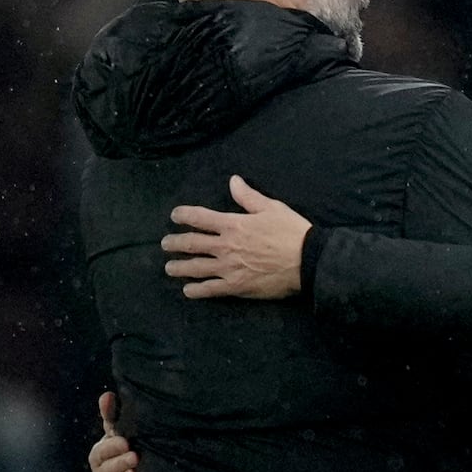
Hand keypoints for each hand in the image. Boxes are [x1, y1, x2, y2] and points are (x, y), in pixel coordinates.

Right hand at [88, 391, 136, 471]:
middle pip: (104, 470)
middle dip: (118, 463)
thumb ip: (111, 416)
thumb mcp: (118, 433)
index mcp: (99, 455)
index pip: (100, 451)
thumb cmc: (123, 449)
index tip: (125, 441)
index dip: (111, 447)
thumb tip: (106, 395)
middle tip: (134, 456)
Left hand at [162, 175, 311, 298]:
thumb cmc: (291, 232)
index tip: (174, 216)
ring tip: (169, 268)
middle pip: (192, 244)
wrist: (307, 261)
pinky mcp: (235, 287)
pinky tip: (188, 290)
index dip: (184, 215)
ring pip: (195, 267)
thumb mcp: (271, 208)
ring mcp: (228, 268)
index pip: (200, 218)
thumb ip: (248, 196)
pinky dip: (196, 290)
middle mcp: (225, 246)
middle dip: (175, 243)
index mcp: (233, 224)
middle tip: (165, 244)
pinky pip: (210, 289)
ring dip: (179, 267)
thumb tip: (232, 180)